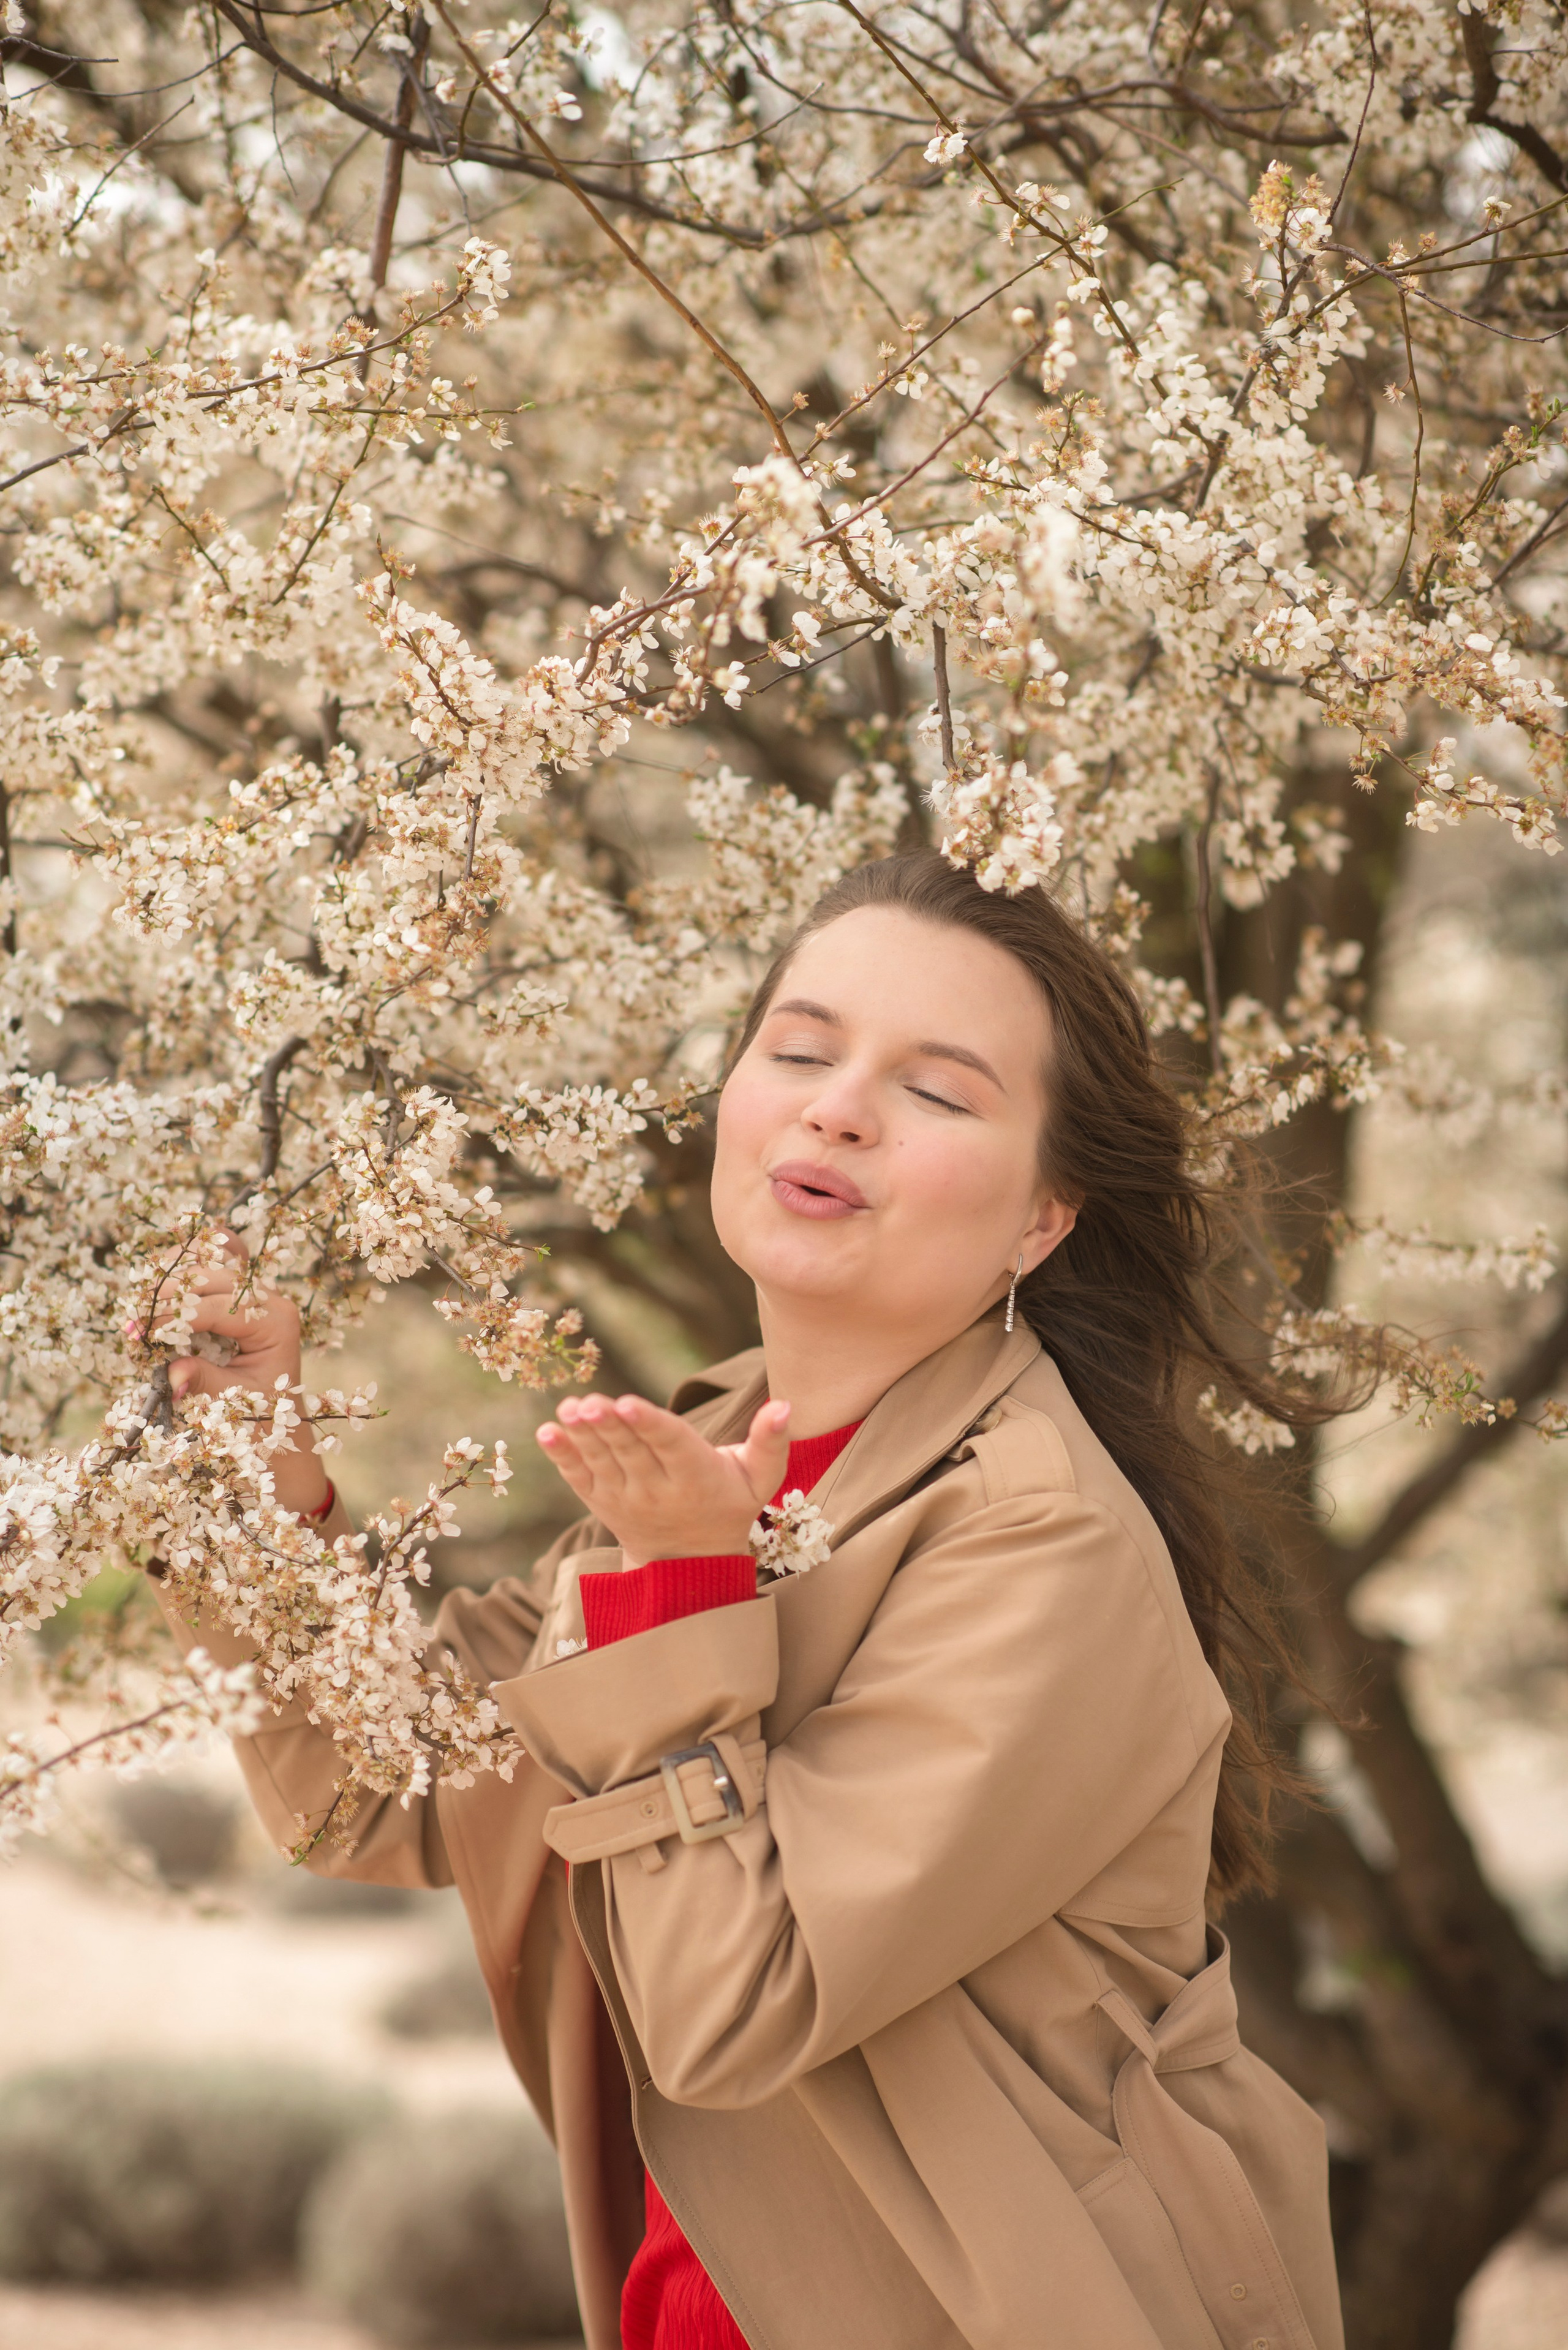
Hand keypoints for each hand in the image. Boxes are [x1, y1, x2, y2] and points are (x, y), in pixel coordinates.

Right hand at [134, 1237, 329, 1517]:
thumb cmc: (259, 1413)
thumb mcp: (232, 1401)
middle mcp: (270, 1297)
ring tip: (140, 1298)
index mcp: (277, 1322)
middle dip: (169, 1291)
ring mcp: (254, 1288)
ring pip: (213, 1254)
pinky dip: (180, 1267)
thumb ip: (203, 1381)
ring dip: (172, 1271)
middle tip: (133, 1316)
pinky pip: (209, 1262)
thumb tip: (172, 1374)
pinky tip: (153, 1287)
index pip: (221, 1307)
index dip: (176, 1316)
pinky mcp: (236, 1289)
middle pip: (215, 1271)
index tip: (139, 1332)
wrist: (278, 1417)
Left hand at [536, 1391, 790, 1567]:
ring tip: (568, 1409)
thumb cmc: (731, 1505)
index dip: (650, 1425)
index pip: (671, 1447)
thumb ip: (772, 1441)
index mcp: (696, 1479)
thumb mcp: (760, 1479)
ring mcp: (625, 1499)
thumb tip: (786, 1405)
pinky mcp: (602, 1502)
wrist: (690, 1564)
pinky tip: (546, 1433)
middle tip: (590, 1402)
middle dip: (609, 1426)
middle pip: (631, 1453)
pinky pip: (579, 1479)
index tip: (629, 1403)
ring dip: (582, 1436)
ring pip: (602, 1462)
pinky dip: (562, 1457)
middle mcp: (657, 1491)